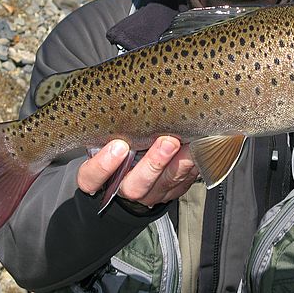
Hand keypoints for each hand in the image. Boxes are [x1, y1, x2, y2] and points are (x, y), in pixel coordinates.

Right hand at [77, 136, 198, 207]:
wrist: (133, 177)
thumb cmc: (117, 149)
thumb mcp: (105, 141)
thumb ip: (110, 130)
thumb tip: (120, 98)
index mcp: (100, 178)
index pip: (91, 178)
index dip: (103, 166)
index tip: (118, 146)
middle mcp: (125, 189)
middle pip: (136, 186)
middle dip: (154, 163)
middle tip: (168, 141)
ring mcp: (151, 194)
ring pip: (165, 185)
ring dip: (180, 164)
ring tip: (191, 144)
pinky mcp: (172, 191)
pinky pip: (185, 182)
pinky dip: (195, 165)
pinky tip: (202, 148)